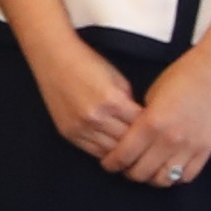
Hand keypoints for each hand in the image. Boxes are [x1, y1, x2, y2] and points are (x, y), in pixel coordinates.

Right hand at [25, 31, 148, 172]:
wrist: (53, 58)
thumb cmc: (87, 63)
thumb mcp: (118, 79)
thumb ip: (129, 102)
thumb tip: (139, 122)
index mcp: (113, 100)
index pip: (141, 126)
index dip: (151, 129)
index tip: (157, 131)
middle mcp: (96, 117)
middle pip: (127, 142)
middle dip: (139, 143)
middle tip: (148, 145)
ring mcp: (80, 127)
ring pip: (111, 151)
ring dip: (123, 151)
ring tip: (133, 151)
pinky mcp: (68, 133)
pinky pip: (93, 151)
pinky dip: (106, 152)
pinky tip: (114, 150)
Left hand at [121, 39, 210, 187]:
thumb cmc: (181, 75)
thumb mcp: (151, 95)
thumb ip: (140, 120)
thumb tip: (130, 139)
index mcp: (151, 123)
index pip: (123, 156)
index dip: (111, 163)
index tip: (108, 163)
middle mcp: (170, 139)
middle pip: (140, 173)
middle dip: (127, 172)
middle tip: (124, 167)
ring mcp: (190, 147)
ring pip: (163, 180)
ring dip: (150, 178)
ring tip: (145, 169)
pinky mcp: (206, 150)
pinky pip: (186, 176)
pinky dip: (174, 177)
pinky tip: (166, 168)